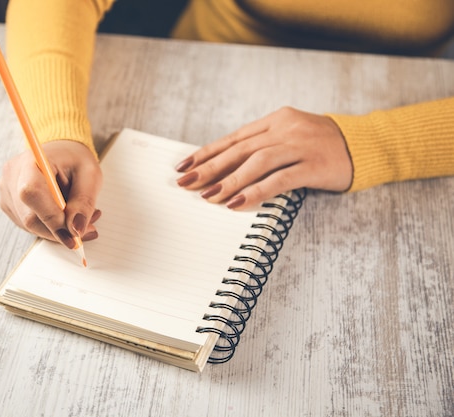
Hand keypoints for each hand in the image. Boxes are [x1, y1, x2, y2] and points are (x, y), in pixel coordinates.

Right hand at [0, 140, 102, 246]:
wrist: (61, 152)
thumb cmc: (75, 159)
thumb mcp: (90, 175)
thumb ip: (83, 202)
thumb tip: (75, 230)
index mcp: (32, 161)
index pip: (32, 194)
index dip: (52, 219)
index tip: (75, 233)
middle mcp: (12, 176)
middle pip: (30, 216)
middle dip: (61, 230)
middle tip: (88, 230)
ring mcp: (7, 191)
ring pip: (30, 225)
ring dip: (58, 230)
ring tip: (80, 219)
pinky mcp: (9, 204)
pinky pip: (29, 224)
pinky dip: (50, 227)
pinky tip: (66, 217)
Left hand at [175, 107, 352, 208]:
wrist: (366, 145)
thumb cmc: (322, 145)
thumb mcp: (290, 136)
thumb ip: (262, 146)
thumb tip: (224, 167)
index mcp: (276, 120)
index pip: (234, 138)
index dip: (207, 152)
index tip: (185, 166)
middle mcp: (285, 129)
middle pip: (239, 150)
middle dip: (210, 167)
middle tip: (187, 183)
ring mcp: (300, 146)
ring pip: (256, 163)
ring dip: (229, 181)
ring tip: (208, 196)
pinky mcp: (313, 165)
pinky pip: (279, 180)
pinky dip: (255, 192)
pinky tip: (237, 203)